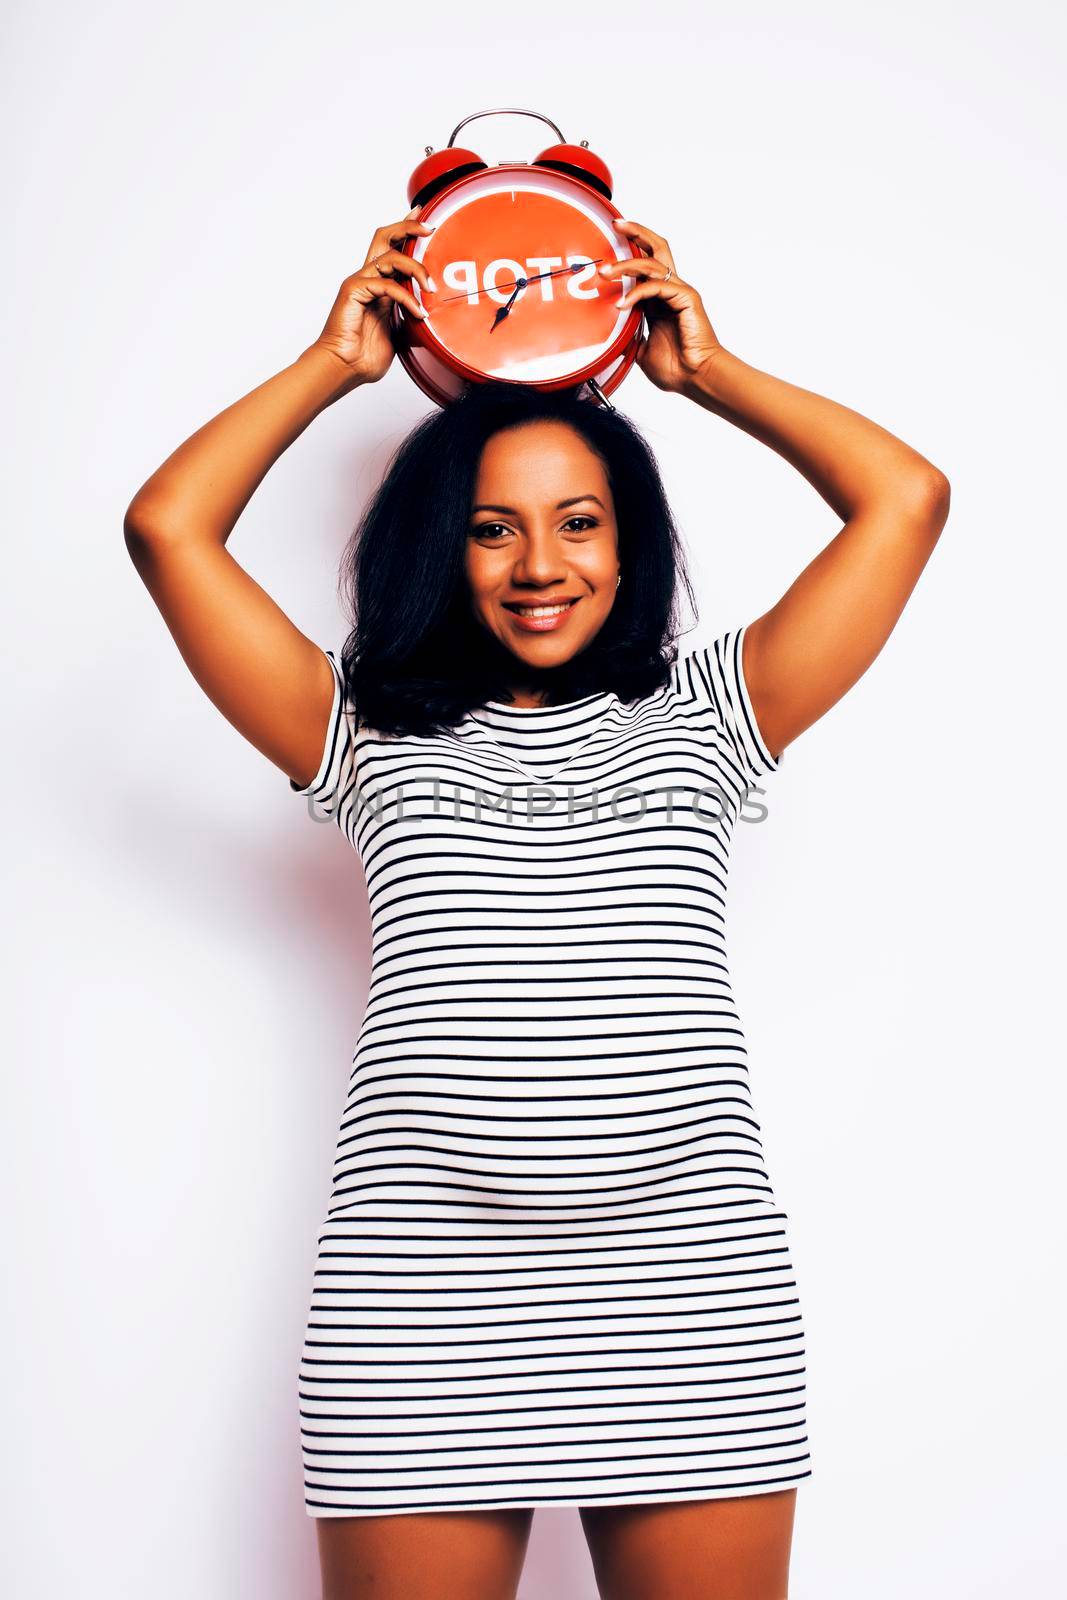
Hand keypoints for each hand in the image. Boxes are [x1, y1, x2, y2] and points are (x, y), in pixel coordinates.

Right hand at [311, 209, 434, 391]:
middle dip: (408, 227)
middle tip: (429, 227)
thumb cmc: (365, 355)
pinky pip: (387, 284)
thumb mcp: (399, 331)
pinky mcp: (354, 290)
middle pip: (385, 236)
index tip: (424, 219)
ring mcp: (360, 282)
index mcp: (377, 284)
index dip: (406, 231)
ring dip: (417, 269)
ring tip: (431, 289)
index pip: (392, 249)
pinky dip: (407, 297)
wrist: (344, 368)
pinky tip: (418, 313)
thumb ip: (410, 314)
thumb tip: (431, 311)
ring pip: (390, 256)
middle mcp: (368, 278)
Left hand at [598, 219, 722, 394]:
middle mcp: (670, 290)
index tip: (611, 239)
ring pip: (651, 264)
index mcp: (660, 299)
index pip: (645, 264)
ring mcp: (679, 292)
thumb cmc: (677, 368)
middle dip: (636, 232)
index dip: (630, 249)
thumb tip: (610, 336)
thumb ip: (628, 337)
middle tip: (616, 224)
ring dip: (625, 265)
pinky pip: (656, 286)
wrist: (696, 378)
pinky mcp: (686, 297)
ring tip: (605, 272)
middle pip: (657, 248)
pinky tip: (623, 305)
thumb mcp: (641, 351)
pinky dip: (636, 293)